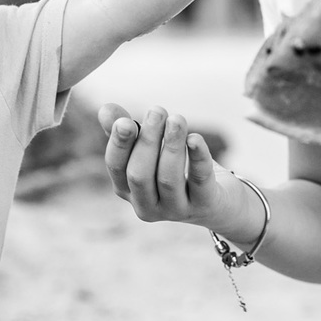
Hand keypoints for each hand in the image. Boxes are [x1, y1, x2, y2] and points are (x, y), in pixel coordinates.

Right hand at [99, 103, 248, 230]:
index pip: (116, 167)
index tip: (126, 121)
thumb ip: (127, 131)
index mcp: (127, 189)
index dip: (119, 144)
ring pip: (168, 178)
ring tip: (177, 119)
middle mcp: (147, 205)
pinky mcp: (203, 205)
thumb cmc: (174, 169)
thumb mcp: (149, 150)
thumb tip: (105, 110)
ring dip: (171, 145)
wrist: (216, 202)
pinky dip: (197, 157)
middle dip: (147, 141)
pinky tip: (195, 138)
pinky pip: (199, 180)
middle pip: (140, 175)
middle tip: (157, 110)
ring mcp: (175, 210)